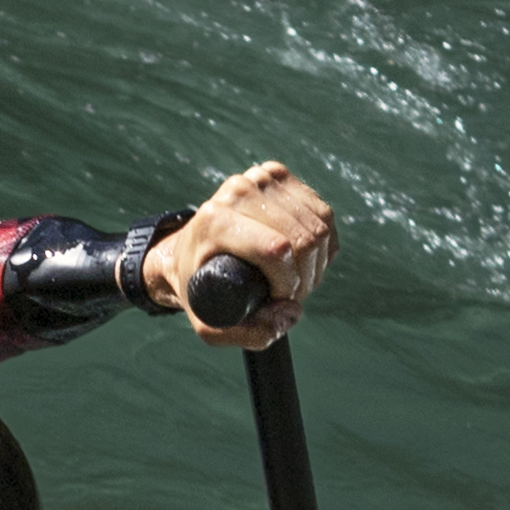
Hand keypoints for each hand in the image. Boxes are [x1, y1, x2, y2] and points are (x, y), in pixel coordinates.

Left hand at [139, 161, 338, 349]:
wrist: (187, 251)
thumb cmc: (198, 287)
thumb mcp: (211, 325)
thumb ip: (251, 334)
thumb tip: (291, 313)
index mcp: (216, 221)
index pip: (277, 250)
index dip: (290, 284)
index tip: (278, 301)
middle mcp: (237, 192)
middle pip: (304, 238)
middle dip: (306, 276)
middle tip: (290, 294)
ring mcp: (258, 179)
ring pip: (319, 225)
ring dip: (317, 261)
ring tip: (297, 278)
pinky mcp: (277, 176)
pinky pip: (322, 212)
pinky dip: (323, 242)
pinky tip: (306, 257)